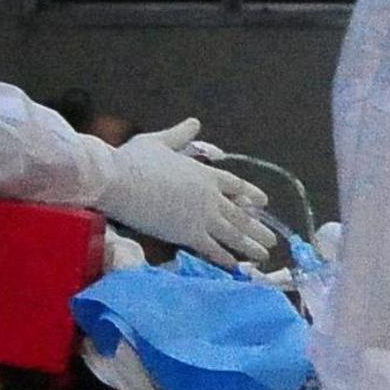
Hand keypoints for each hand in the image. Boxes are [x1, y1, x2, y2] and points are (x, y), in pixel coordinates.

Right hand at [97, 118, 274, 266]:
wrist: (118, 180)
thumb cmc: (134, 159)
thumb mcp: (159, 142)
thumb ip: (180, 135)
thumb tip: (194, 123)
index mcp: (204, 174)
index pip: (235, 185)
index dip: (250, 193)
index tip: (263, 202)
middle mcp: (210, 196)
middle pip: (240, 214)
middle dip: (256, 227)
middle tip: (272, 239)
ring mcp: (202, 216)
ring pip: (232, 234)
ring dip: (250, 245)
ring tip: (265, 254)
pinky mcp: (188, 234)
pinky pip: (212, 249)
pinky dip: (226, 259)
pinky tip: (237, 267)